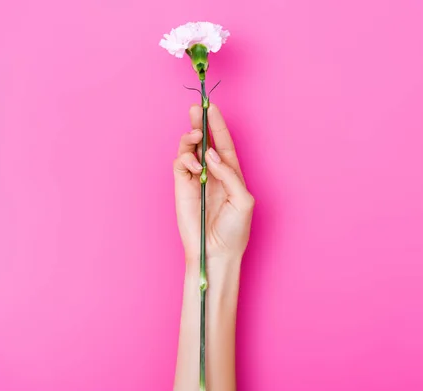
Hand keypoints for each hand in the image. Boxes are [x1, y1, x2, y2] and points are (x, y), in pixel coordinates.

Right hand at [174, 104, 254, 271]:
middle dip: (200, 123)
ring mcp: (196, 179)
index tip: (212, 107)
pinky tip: (194, 163)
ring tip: (195, 135)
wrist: (216, 251)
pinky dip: (185, 158)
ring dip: (191, 138)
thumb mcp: (242, 200)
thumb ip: (229, 175)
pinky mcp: (182, 187)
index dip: (218, 126)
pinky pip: (180, 164)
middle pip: (204, 142)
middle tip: (196, 109)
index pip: (224, 144)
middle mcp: (212, 173)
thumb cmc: (235, 229)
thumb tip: (212, 156)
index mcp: (230, 173)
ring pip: (189, 149)